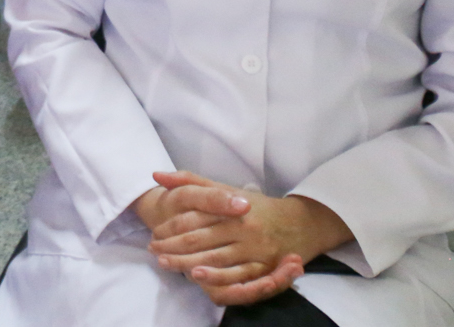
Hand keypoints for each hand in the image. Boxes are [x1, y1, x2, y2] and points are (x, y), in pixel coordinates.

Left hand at [138, 171, 347, 307]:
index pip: (194, 216)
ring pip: (215, 258)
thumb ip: (192, 181)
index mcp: (231, 206)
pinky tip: (197, 277)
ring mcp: (254, 248)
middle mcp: (242, 226)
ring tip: (165, 263)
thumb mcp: (226, 188)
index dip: (171, 225)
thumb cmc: (256, 206)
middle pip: (200, 238)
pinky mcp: (264, 266)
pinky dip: (216, 277)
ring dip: (187, 263)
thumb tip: (157, 175)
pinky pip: (237, 275)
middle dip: (173, 246)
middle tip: (153, 248)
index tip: (155, 231)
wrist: (300, 222)